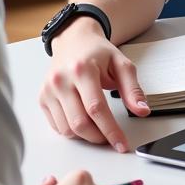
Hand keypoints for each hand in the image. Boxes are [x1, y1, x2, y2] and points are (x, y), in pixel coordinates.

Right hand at [38, 17, 148, 151]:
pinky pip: (57, 126)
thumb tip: (142, 111)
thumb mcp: (121, 64)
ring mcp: (49, 90)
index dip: (110, 131)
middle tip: (111, 138)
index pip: (96, 109)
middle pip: (79, 123)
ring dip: (86, 136)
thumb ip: (133, 89)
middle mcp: (61, 80)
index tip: (121, 145)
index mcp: (82, 69)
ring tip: (99, 129)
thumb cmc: (98, 52)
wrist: (74, 40)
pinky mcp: (43, 98)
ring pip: (67, 129)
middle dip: (99, 137)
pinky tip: (84, 122)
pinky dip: (72, 131)